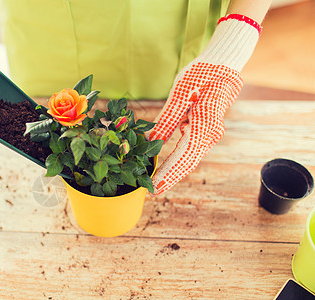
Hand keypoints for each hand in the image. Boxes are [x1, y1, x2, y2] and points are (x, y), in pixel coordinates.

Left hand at [148, 14, 261, 194]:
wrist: (223, 65)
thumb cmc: (201, 75)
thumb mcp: (181, 94)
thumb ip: (167, 120)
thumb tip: (151, 142)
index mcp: (205, 126)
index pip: (184, 155)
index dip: (169, 173)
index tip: (155, 187)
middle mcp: (211, 135)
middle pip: (188, 162)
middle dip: (170, 177)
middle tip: (152, 191)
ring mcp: (210, 135)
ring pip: (190, 158)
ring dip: (173, 170)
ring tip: (156, 183)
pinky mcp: (205, 132)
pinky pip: (190, 150)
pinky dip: (178, 160)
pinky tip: (165, 167)